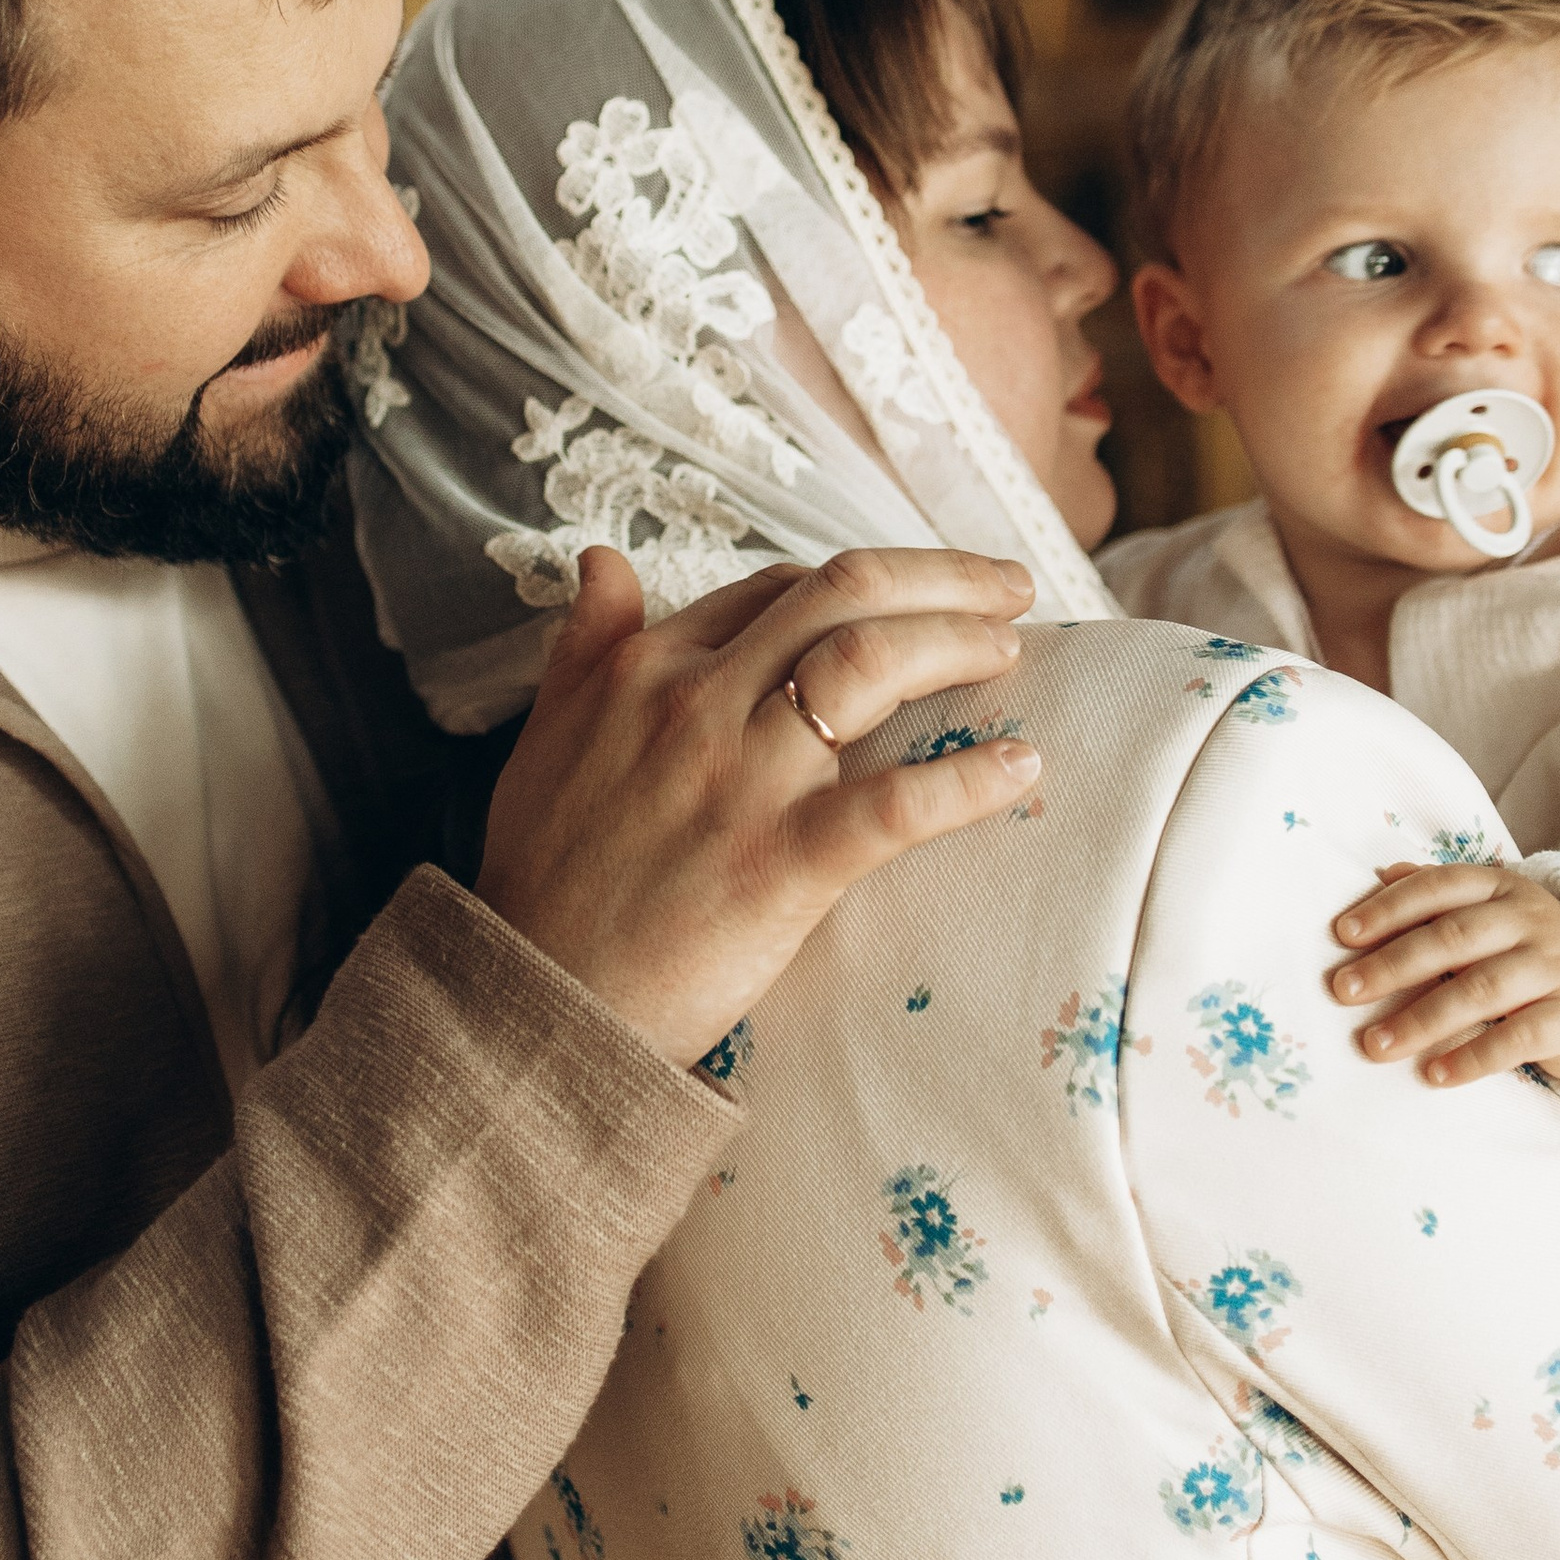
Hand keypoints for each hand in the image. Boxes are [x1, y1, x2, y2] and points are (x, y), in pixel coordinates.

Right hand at [475, 543, 1040, 1069]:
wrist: (539, 1000)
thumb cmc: (544, 877)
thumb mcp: (545, 735)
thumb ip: (585, 644)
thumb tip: (603, 559)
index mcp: (647, 667)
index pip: (780, 589)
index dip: (863, 583)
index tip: (917, 596)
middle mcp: (697, 703)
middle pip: (844, 595)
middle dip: (944, 578)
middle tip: (1011, 589)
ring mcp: (742, 780)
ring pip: (872, 666)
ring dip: (960, 643)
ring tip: (1013, 654)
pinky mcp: (781, 864)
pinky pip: (895, 804)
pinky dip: (967, 779)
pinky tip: (1019, 765)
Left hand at [1329, 862, 1559, 1089]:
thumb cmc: (1529, 956)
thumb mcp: (1492, 917)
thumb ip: (1440, 896)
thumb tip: (1383, 873)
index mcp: (1503, 889)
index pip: (1440, 887)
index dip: (1389, 908)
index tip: (1342, 934)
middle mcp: (1532, 921)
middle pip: (1453, 938)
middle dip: (1392, 965)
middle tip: (1343, 991)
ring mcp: (1556, 968)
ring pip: (1480, 990)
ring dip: (1421, 1019)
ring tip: (1375, 1045)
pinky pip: (1517, 1038)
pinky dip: (1472, 1058)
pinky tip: (1434, 1075)